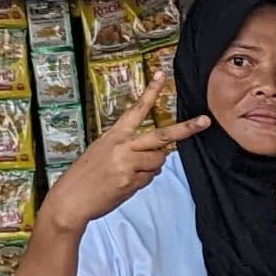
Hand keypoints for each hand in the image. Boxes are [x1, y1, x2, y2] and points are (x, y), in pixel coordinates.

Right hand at [40, 70, 202, 235]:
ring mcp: (128, 164)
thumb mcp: (102, 152)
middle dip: (186, 128)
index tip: (161, 75)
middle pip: (162, 135)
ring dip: (152, 166)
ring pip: (159, 160)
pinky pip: (149, 178)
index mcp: (114, 135)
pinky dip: (142, 180)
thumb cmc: (84, 176)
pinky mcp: (130, 181)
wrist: (70, 199)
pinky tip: (124, 184)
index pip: (136, 109)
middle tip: (205, 121)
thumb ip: (127, 149)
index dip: (150, 92)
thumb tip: (155, 155)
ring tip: (130, 173)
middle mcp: (123, 146)